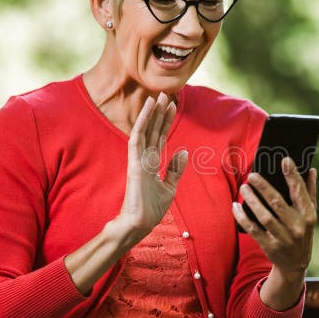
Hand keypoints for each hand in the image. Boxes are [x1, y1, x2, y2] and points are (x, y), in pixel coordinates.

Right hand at [116, 93, 187, 242]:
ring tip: (157, 96)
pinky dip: (142, 123)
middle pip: (153, 130)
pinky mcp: (134, 163)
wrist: (139, 224)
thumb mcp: (170, 187)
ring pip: (145, 130)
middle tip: (166, 93)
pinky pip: (137, 138)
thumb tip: (184, 152)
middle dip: (160, 112)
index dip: (166, 120)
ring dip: (151, 113)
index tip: (172, 105)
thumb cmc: (151, 209)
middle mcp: (144, 158)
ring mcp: (138, 159)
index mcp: (152, 163)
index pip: (160, 136)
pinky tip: (147, 110)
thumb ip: (175, 169)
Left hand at [233, 157, 316, 282]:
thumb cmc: (302, 233)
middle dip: (264, 188)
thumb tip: (312, 170)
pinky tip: (236, 206)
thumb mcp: (310, 214)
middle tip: (253, 175)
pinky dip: (243, 217)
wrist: (295, 265)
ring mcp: (283, 238)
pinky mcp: (269, 245)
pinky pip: (253, 229)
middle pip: (278, 203)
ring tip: (244, 188)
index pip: (300, 192)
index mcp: (308, 215)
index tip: (285, 160)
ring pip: (264, 216)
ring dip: (252, 201)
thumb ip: (310, 192)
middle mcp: (297, 227)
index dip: (292, 175)